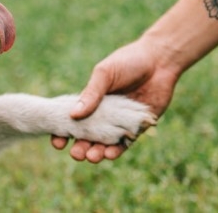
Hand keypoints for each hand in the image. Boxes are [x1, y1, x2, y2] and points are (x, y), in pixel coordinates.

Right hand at [51, 36, 180, 162]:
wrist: (160, 60)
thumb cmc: (128, 61)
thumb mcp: (105, 74)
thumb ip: (91, 94)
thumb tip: (73, 115)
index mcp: (91, 101)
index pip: (73, 121)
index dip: (63, 132)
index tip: (57, 142)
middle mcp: (104, 114)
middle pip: (88, 137)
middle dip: (80, 147)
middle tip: (76, 154)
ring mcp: (120, 122)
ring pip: (105, 144)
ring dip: (97, 152)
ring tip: (92, 156)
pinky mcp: (138, 128)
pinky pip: (125, 143)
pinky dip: (116, 150)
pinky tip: (109, 154)